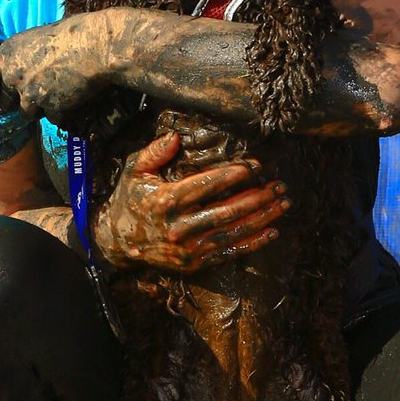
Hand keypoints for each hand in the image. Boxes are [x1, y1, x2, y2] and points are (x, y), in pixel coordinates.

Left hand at [0, 16, 110, 122]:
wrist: (93, 45)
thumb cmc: (69, 34)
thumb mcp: (35, 39)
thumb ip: (22, 57)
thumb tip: (22, 70)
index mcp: (6, 55)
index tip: (0, 97)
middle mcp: (13, 77)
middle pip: (5, 102)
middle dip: (19, 101)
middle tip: (36, 95)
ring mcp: (30, 95)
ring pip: (28, 113)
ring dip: (40, 108)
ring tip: (57, 95)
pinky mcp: (50, 108)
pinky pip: (52, 118)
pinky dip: (62, 113)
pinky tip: (72, 100)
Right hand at [92, 131, 291, 273]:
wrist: (117, 242)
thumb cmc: (130, 200)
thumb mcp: (134, 171)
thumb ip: (154, 152)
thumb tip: (176, 136)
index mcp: (165, 201)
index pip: (205, 186)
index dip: (232, 176)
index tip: (254, 167)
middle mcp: (179, 227)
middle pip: (225, 212)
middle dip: (256, 198)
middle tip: (278, 186)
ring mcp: (188, 249)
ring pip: (232, 233)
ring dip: (261, 219)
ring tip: (282, 204)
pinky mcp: (194, 264)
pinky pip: (228, 253)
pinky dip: (252, 244)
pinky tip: (272, 232)